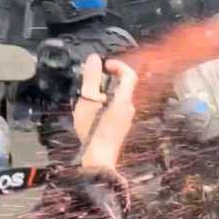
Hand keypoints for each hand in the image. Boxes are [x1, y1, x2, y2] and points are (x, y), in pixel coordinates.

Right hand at [73, 55, 137, 171]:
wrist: (98, 159)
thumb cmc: (93, 131)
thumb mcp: (88, 100)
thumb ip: (91, 78)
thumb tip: (94, 59)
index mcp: (124, 99)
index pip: (130, 74)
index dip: (118, 65)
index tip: (105, 65)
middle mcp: (129, 108)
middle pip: (123, 87)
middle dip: (107, 80)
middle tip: (91, 82)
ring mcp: (126, 119)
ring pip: (118, 99)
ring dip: (104, 94)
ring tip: (88, 99)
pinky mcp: (120, 128)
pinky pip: (115, 110)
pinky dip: (105, 105)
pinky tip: (91, 113)